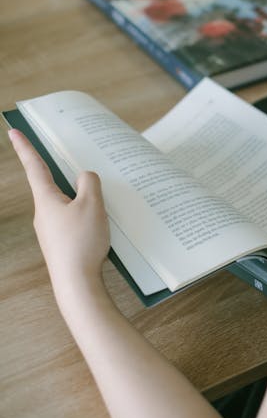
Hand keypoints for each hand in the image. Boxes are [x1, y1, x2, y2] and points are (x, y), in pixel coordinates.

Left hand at [8, 129, 109, 297]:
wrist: (77, 285)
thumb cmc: (81, 243)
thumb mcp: (92, 205)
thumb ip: (89, 183)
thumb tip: (85, 177)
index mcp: (46, 199)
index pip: (35, 166)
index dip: (25, 147)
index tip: (14, 132)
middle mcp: (44, 213)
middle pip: (55, 184)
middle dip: (68, 176)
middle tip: (76, 165)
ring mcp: (51, 230)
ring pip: (68, 203)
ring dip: (83, 200)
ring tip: (101, 204)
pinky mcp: (61, 243)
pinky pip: (74, 220)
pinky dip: (86, 216)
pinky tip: (100, 224)